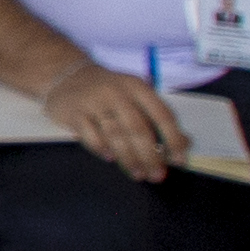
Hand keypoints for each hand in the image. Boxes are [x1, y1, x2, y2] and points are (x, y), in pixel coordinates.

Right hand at [37, 62, 189, 183]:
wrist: (65, 75)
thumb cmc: (108, 90)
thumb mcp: (134, 94)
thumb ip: (156, 116)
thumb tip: (183, 143)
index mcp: (137, 87)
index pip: (161, 114)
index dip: (173, 139)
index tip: (179, 160)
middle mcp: (116, 93)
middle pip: (138, 128)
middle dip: (150, 155)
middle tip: (157, 175)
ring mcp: (93, 102)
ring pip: (115, 135)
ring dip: (128, 158)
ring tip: (138, 174)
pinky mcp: (73, 113)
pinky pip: (90, 135)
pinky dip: (101, 148)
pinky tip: (110, 159)